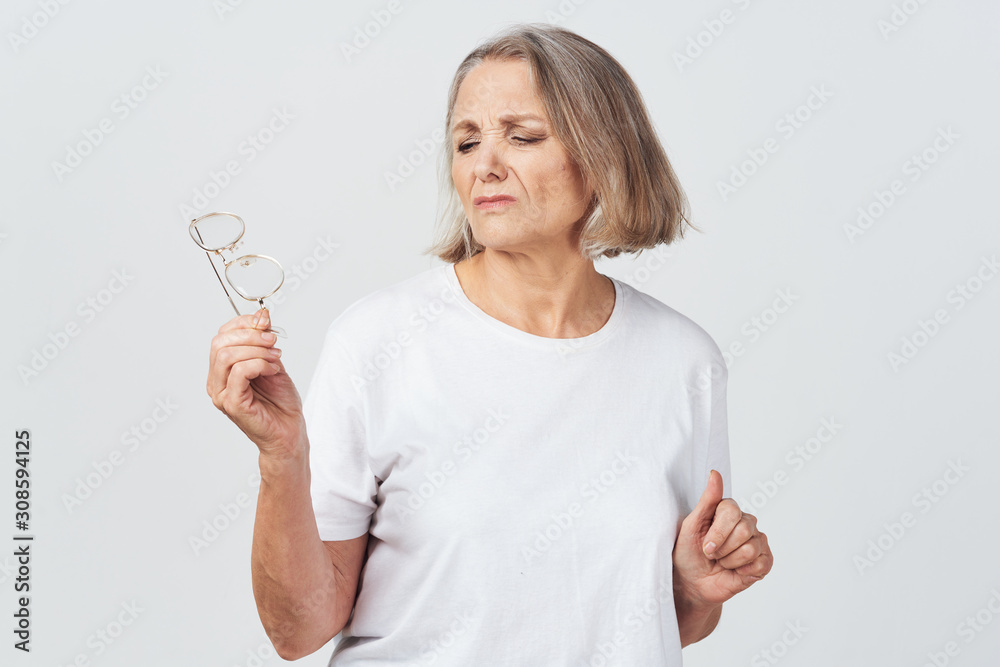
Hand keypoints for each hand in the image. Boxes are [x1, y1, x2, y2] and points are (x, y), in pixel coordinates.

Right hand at [207, 308, 304, 457]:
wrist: (289, 432)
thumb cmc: (280, 402)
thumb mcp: (273, 361)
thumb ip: (263, 341)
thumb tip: (261, 315)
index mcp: (222, 370)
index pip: (221, 336)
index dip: (243, 323)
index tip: (265, 323)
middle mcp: (216, 382)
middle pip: (220, 343)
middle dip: (250, 335)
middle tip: (273, 341)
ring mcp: (221, 394)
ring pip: (227, 356)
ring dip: (256, 350)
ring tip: (275, 357)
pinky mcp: (232, 404)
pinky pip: (239, 372)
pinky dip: (259, 364)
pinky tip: (273, 370)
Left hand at [672, 470, 772, 606]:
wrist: (692, 583)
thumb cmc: (688, 553)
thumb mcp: (691, 525)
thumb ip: (707, 499)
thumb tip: (715, 473)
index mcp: (728, 510)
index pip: (732, 511)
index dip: (718, 533)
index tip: (705, 546)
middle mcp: (746, 522)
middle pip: (744, 529)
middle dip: (722, 548)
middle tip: (712, 555)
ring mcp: (757, 541)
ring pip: (751, 548)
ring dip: (730, 561)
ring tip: (722, 563)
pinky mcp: (764, 561)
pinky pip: (763, 563)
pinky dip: (744, 571)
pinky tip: (735, 571)